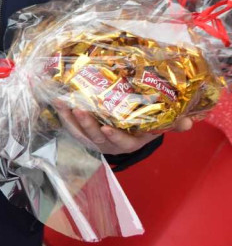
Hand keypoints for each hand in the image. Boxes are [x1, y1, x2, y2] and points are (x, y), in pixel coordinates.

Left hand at [54, 103, 192, 155]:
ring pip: (80, 132)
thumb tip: (189, 122)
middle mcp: (110, 143)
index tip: (107, 128)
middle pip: (97, 137)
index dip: (114, 137)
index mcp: (130, 142)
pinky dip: (63, 115)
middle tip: (80, 110)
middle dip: (87, 125)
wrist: (127, 132)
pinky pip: (70, 127)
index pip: (122, 142)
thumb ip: (173, 124)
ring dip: (70, 119)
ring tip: (63, 104)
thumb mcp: (158, 126)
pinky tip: (57, 102)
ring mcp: (94, 139)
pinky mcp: (82, 133)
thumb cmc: (142, 126)